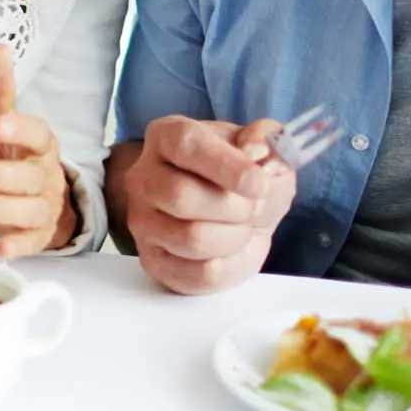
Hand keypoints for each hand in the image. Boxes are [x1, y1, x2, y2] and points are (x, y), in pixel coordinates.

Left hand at [0, 45, 74, 257]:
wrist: (46, 202)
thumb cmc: (18, 158)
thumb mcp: (6, 124)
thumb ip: (1, 90)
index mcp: (40, 146)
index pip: (37, 134)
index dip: (20, 129)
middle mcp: (45, 177)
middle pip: (28, 177)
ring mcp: (44, 208)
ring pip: (30, 211)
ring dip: (5, 210)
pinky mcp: (38, 237)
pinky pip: (31, 244)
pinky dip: (18, 247)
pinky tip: (2, 248)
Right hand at [121, 114, 295, 294]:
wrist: (227, 214)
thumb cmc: (238, 177)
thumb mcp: (261, 148)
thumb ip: (268, 138)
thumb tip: (256, 151)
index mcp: (167, 136)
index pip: (185, 146)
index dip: (225, 166)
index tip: (258, 184)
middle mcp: (143, 177)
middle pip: (182, 196)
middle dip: (235, 207)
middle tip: (253, 207)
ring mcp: (142, 221)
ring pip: (191, 238)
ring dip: (235, 237)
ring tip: (243, 227)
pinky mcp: (154, 261)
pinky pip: (199, 274)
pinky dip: (231, 266)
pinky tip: (232, 250)